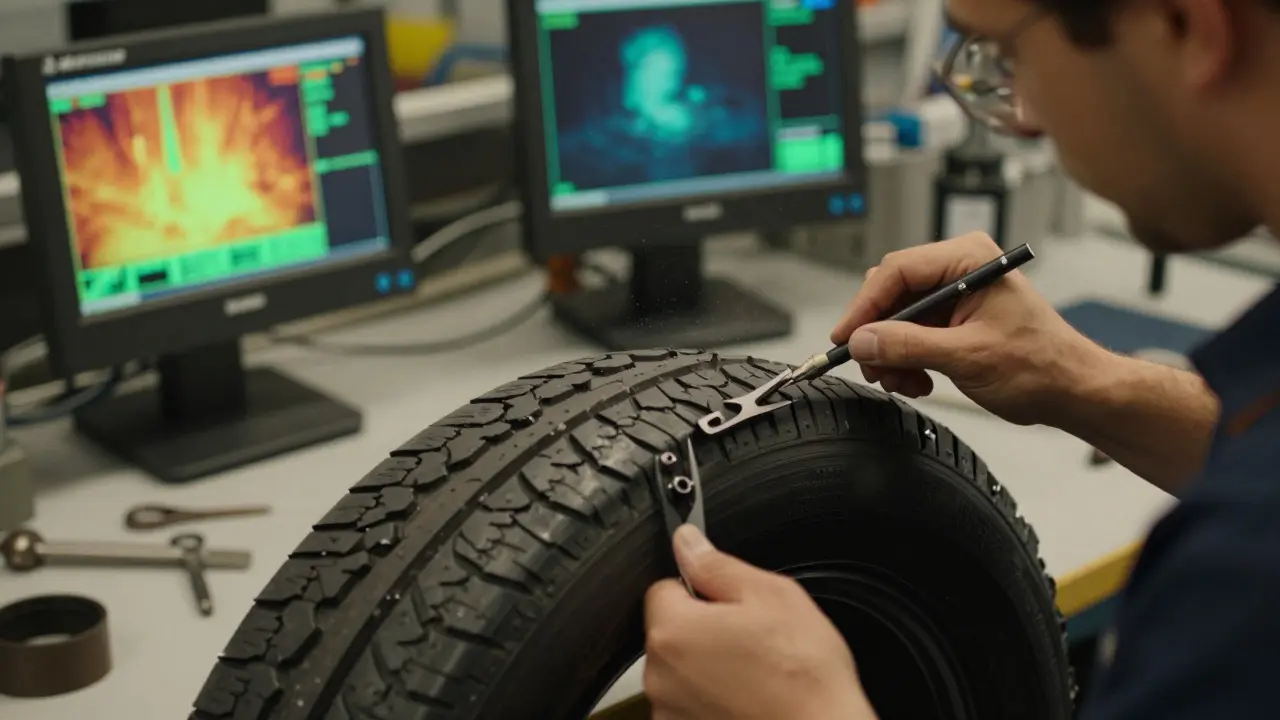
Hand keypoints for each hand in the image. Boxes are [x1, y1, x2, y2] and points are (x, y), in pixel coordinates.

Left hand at [643, 525, 877, 719]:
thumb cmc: (804, 676)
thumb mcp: (771, 596)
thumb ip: (717, 565)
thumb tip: (687, 543)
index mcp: (674, 630)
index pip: (664, 588)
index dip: (700, 590)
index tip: (729, 603)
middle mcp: (660, 676)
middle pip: (670, 632)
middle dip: (703, 629)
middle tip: (750, 638)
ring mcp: (670, 711)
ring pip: (680, 670)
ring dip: (706, 667)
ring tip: (753, 673)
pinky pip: (689, 702)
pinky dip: (711, 699)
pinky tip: (747, 698)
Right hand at [830, 233, 1103, 425]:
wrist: (1072, 391)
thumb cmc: (1042, 366)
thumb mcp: (967, 357)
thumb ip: (909, 346)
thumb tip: (862, 341)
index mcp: (970, 260)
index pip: (897, 271)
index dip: (865, 306)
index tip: (846, 337)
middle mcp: (960, 269)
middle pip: (893, 292)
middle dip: (879, 335)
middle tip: (874, 367)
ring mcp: (956, 293)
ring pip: (897, 316)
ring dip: (892, 353)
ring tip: (903, 381)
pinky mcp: (953, 317)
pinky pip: (912, 333)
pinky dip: (906, 359)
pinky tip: (919, 380)